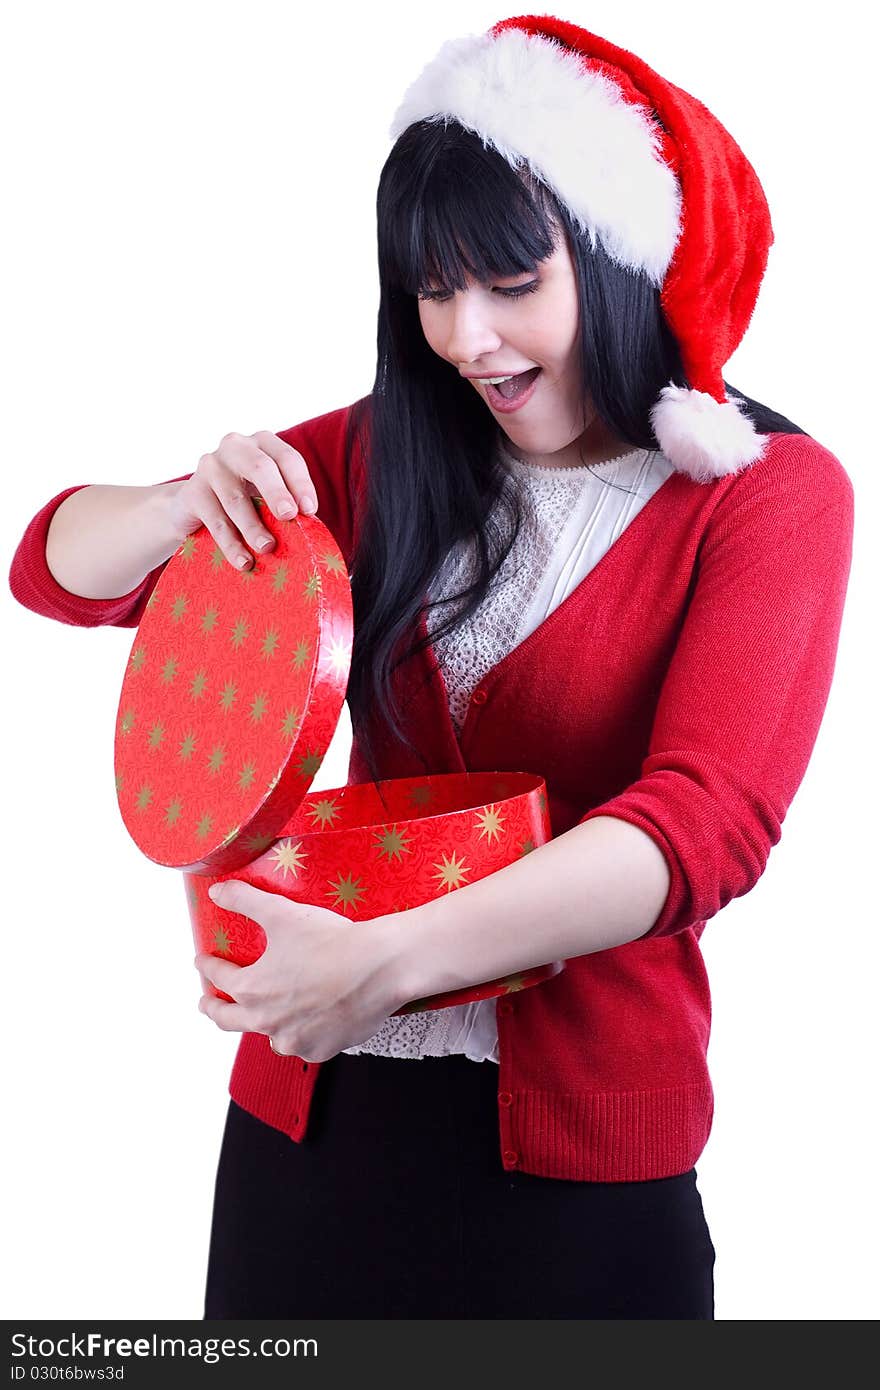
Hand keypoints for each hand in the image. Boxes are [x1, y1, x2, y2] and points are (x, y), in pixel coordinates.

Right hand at [165, 430, 319, 571]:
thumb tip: (310, 528)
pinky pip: (215, 520)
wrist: (192, 506)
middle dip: (277, 494)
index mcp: (262, 443)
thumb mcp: (266, 493)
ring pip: (235, 499)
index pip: (287, 458)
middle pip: (260, 467)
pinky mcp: (192, 492)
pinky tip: (243, 561)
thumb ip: (286, 502)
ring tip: (267, 548)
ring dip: (253, 527)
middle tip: (289, 517)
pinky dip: (231, 543)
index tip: (309, 511)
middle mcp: (235, 447)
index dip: (301, 484)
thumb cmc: (243, 500)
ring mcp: (210, 467)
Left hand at [195, 879, 407, 1062]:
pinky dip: (301, 1034)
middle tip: (206, 1004)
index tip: (203, 961)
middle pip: (228, 1020)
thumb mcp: (281, 913)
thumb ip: (244, 900)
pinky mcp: (321, 1049)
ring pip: (269, 1036)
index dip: (208, 966)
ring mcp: (294, 1040)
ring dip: (262, 1024)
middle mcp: (267, 1022)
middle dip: (213, 1010)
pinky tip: (306, 1022)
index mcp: (252, 989)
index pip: (218, 978)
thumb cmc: (331, 941)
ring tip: (264, 1014)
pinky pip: (303, 1044)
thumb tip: (217, 892)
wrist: (379, 968)